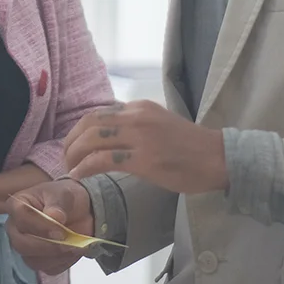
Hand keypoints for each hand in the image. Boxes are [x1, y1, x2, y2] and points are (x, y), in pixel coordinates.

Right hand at [6, 179, 95, 276]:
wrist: (80, 211)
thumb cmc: (65, 198)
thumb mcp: (65, 193)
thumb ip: (59, 203)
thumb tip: (54, 216)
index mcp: (17, 206)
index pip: (21, 217)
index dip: (40, 226)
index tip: (60, 230)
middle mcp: (16, 229)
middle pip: (21, 244)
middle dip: (47, 246)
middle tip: (68, 242)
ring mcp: (25, 247)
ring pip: (34, 261)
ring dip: (57, 255)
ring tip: (76, 245)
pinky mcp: (39, 261)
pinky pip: (48, 269)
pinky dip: (64, 262)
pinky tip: (73, 250)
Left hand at [63, 100, 227, 193]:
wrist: (218, 158)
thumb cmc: (190, 146)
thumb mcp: (158, 124)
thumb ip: (134, 126)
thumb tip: (107, 137)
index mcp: (138, 107)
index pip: (97, 114)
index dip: (78, 131)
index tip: (72, 147)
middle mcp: (136, 116)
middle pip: (89, 124)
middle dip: (70, 143)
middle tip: (65, 160)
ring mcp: (141, 137)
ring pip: (92, 140)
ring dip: (74, 156)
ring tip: (70, 170)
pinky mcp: (145, 159)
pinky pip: (104, 160)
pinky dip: (85, 168)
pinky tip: (80, 177)